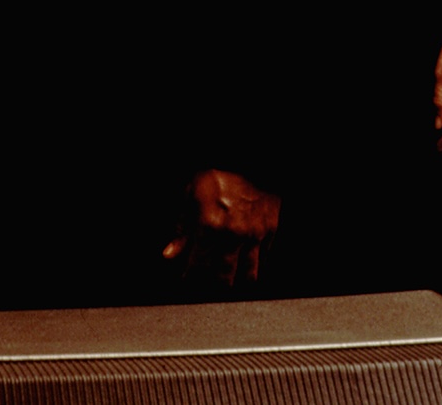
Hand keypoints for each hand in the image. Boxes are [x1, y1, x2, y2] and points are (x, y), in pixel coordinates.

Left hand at [163, 169, 279, 292]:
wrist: (253, 158)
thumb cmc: (219, 171)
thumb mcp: (191, 192)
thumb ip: (182, 226)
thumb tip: (170, 252)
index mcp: (210, 225)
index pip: (197, 263)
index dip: (190, 274)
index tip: (186, 278)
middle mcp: (233, 235)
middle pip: (225, 276)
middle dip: (215, 284)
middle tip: (209, 283)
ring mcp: (254, 235)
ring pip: (248, 274)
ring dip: (238, 280)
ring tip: (230, 280)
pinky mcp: (271, 231)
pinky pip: (264, 258)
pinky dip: (256, 264)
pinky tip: (249, 264)